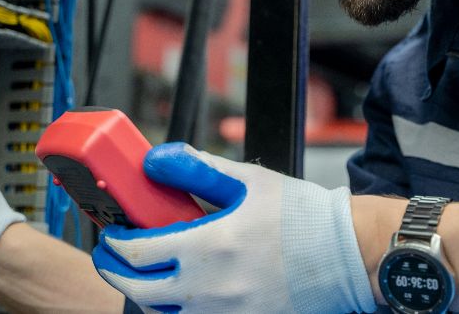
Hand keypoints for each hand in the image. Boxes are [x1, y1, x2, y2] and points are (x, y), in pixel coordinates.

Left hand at [92, 143, 375, 312]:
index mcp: (210, 245)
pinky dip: (176, 309)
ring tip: (146, 270)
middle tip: (113, 254)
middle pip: (139, 289)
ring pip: (161, 312)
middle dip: (117, 270)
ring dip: (145, 292)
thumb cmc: (301, 217)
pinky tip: (181, 289)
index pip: (137, 251)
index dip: (115, 242)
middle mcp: (210, 288)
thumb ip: (196, 169)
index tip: (112, 232)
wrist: (346, 256)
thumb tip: (155, 160)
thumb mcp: (248, 180)